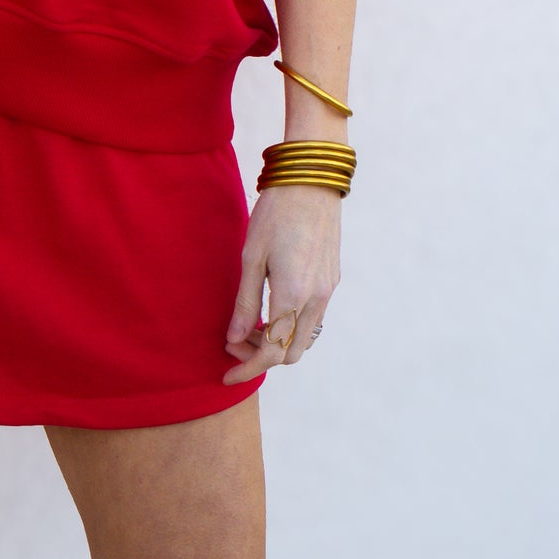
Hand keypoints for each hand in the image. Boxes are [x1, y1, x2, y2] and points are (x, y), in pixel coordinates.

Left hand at [222, 187, 340, 383]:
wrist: (312, 182)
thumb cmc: (275, 214)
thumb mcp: (251, 258)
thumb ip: (245, 302)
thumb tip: (234, 338)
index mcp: (293, 294)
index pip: (270, 351)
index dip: (247, 369)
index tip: (227, 375)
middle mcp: (316, 298)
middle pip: (290, 353)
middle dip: (261, 356)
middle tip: (234, 341)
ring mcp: (328, 290)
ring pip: (304, 337)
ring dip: (277, 341)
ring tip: (250, 324)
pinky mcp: (332, 279)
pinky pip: (313, 318)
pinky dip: (291, 325)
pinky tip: (271, 308)